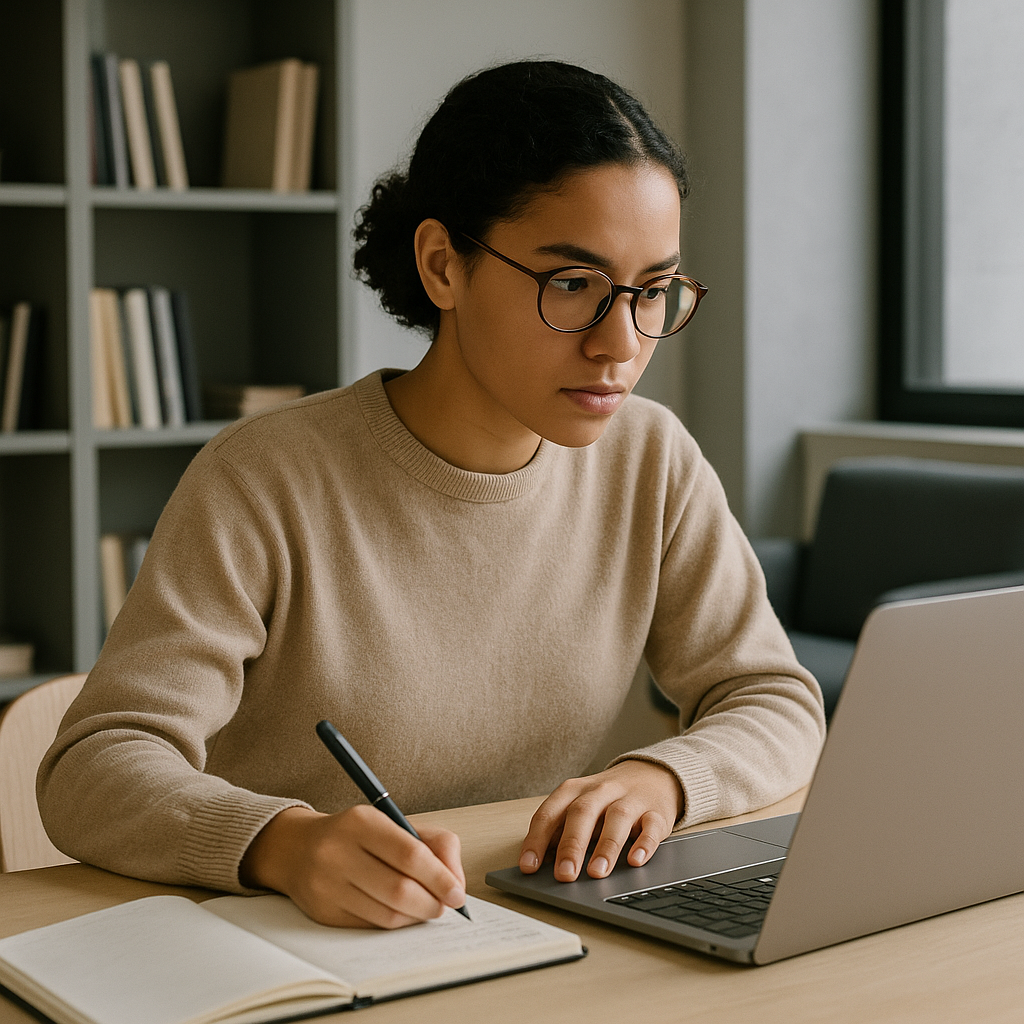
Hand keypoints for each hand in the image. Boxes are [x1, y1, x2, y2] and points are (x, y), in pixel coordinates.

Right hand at [239, 805, 466, 928]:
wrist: (298, 848)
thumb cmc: (356, 836)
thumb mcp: (393, 824)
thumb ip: (433, 844)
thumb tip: (456, 883)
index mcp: (361, 822)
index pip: (410, 855)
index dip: (440, 878)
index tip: (458, 893)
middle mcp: (339, 852)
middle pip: (400, 890)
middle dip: (432, 903)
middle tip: (446, 904)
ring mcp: (327, 884)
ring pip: (387, 914)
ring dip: (417, 916)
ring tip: (426, 908)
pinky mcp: (323, 912)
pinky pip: (371, 927)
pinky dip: (396, 924)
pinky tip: (402, 914)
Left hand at [518, 760, 682, 881]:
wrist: (650, 775)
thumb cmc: (606, 799)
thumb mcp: (579, 806)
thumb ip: (559, 829)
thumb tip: (538, 863)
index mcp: (574, 790)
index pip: (550, 813)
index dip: (537, 839)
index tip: (528, 866)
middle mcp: (600, 791)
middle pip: (582, 813)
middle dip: (571, 845)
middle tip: (564, 874)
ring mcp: (630, 800)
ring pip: (616, 818)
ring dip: (606, 847)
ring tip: (596, 873)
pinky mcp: (656, 812)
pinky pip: (651, 826)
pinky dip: (644, 844)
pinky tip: (636, 860)